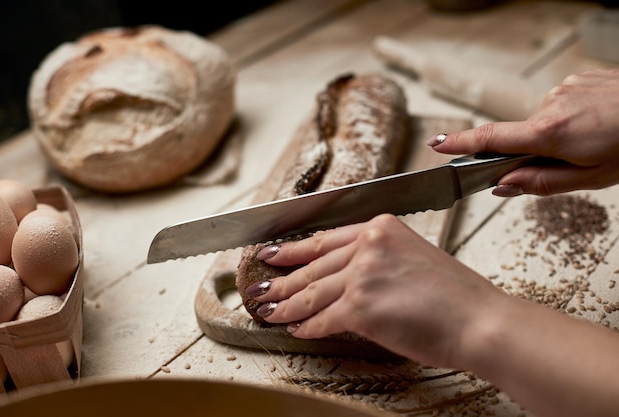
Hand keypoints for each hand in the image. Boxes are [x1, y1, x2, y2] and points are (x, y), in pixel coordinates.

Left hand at [248, 214, 618, 416]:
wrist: (479, 321)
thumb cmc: (455, 297)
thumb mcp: (413, 258)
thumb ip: (377, 261)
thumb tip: (345, 281)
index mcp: (381, 226)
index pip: (326, 239)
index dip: (294, 250)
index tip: (273, 253)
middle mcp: (369, 243)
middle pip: (314, 265)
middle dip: (282, 280)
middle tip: (262, 287)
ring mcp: (363, 273)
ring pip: (312, 292)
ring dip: (287, 305)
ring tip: (270, 311)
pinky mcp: (360, 305)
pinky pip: (323, 318)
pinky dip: (308, 327)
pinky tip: (297, 330)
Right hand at [427, 69, 618, 196]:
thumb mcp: (589, 179)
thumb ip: (540, 183)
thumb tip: (503, 185)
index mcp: (549, 132)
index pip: (491, 139)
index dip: (460, 143)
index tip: (436, 144)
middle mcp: (550, 104)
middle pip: (521, 135)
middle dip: (533, 152)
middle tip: (568, 164)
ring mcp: (565, 88)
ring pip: (543, 120)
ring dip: (556, 135)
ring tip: (593, 142)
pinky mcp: (578, 79)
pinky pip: (561, 104)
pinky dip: (571, 118)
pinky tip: (597, 124)